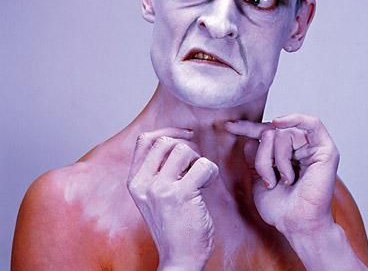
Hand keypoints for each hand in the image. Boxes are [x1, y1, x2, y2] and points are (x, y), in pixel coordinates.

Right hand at [127, 127, 218, 270]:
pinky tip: (207, 186)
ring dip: (198, 159)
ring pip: (184, 149)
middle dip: (187, 146)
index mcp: (135, 181)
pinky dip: (211, 171)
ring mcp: (160, 189)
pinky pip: (202, 165)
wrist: (179, 258)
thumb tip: (178, 140)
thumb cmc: (173, 225)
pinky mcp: (180, 195)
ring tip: (200, 178)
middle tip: (196, 163)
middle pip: (165, 141)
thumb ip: (158, 169)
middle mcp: (143, 183)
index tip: (186, 136)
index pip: (145, 139)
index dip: (168, 132)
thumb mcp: (154, 195)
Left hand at [224, 114, 339, 236]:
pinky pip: (311, 124)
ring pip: (283, 133)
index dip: (247, 128)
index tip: (229, 126)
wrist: (296, 225)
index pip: (266, 133)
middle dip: (263, 155)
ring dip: (277, 158)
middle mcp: (300, 149)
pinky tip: (279, 124)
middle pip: (272, 133)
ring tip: (282, 180)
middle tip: (267, 179)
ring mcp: (313, 149)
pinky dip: (295, 119)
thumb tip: (250, 140)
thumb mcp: (259, 178)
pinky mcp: (326, 151)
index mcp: (286, 154)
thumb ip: (255, 157)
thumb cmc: (280, 208)